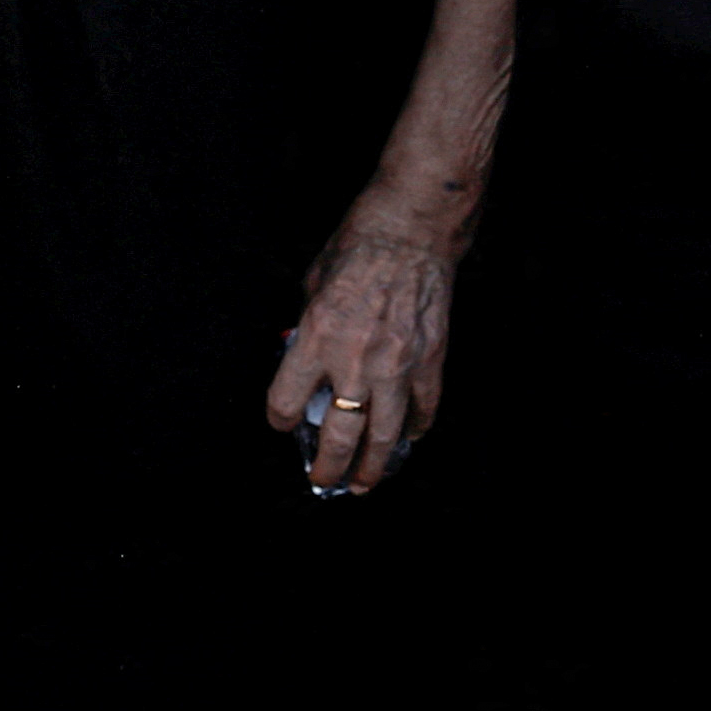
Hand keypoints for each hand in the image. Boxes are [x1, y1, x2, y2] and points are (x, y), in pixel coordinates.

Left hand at [267, 202, 454, 492]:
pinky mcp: (429, 359)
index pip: (288, 401)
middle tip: (323, 480)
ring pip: (383, 434)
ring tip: (364, 482)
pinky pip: (423, 408)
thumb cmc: (359, 246)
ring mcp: (396, 364)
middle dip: (327, 465)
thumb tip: (304, 357)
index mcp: (316, 337)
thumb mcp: (313, 285)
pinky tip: (406, 439)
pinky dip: (414, 429)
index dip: (281, 418)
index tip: (284, 422)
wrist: (412, 228)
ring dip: (372, 465)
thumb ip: (308, 328)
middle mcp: (354, 360)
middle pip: (338, 435)